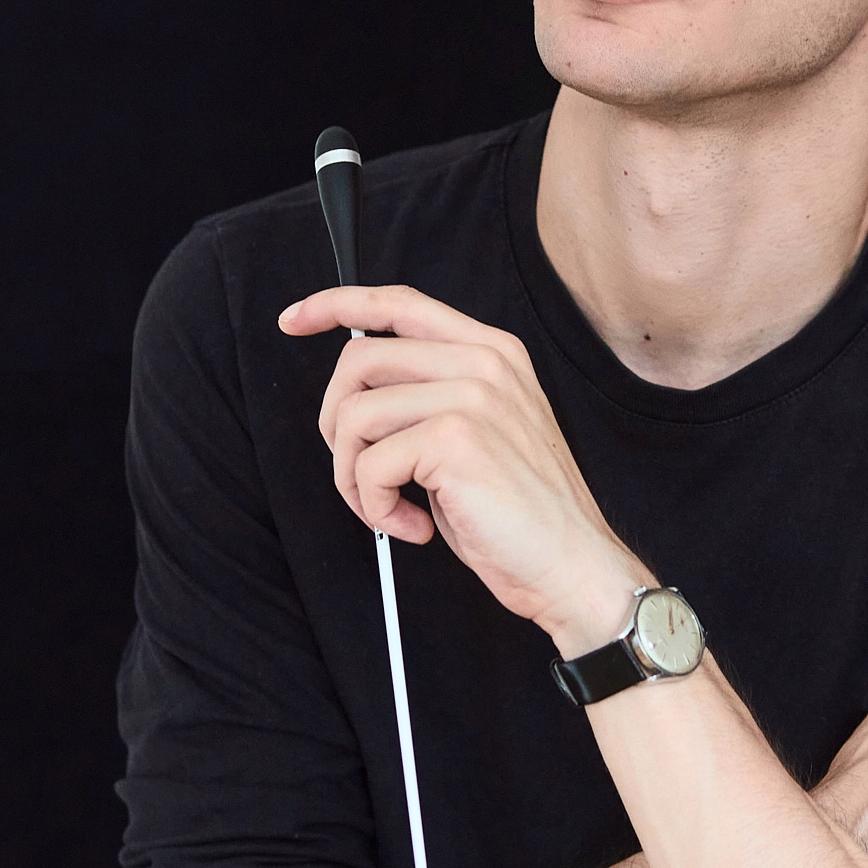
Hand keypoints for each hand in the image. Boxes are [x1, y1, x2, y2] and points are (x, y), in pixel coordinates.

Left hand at [279, 284, 643, 651]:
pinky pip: (368, 465)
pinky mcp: (454, 438)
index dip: (335, 304)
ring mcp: (472, 395)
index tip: (294, 321)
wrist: (573, 564)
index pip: (398, 303)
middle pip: (358, 359)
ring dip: (353, 476)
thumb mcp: (479, 432)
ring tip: (390, 508)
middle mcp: (484, 362)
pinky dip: (374, 507)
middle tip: (362, 474)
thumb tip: (355, 398)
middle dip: (336, 424)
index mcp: (492, 351)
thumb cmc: (522, 513)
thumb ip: (430, 395)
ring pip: (353, 415)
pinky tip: (413, 526)